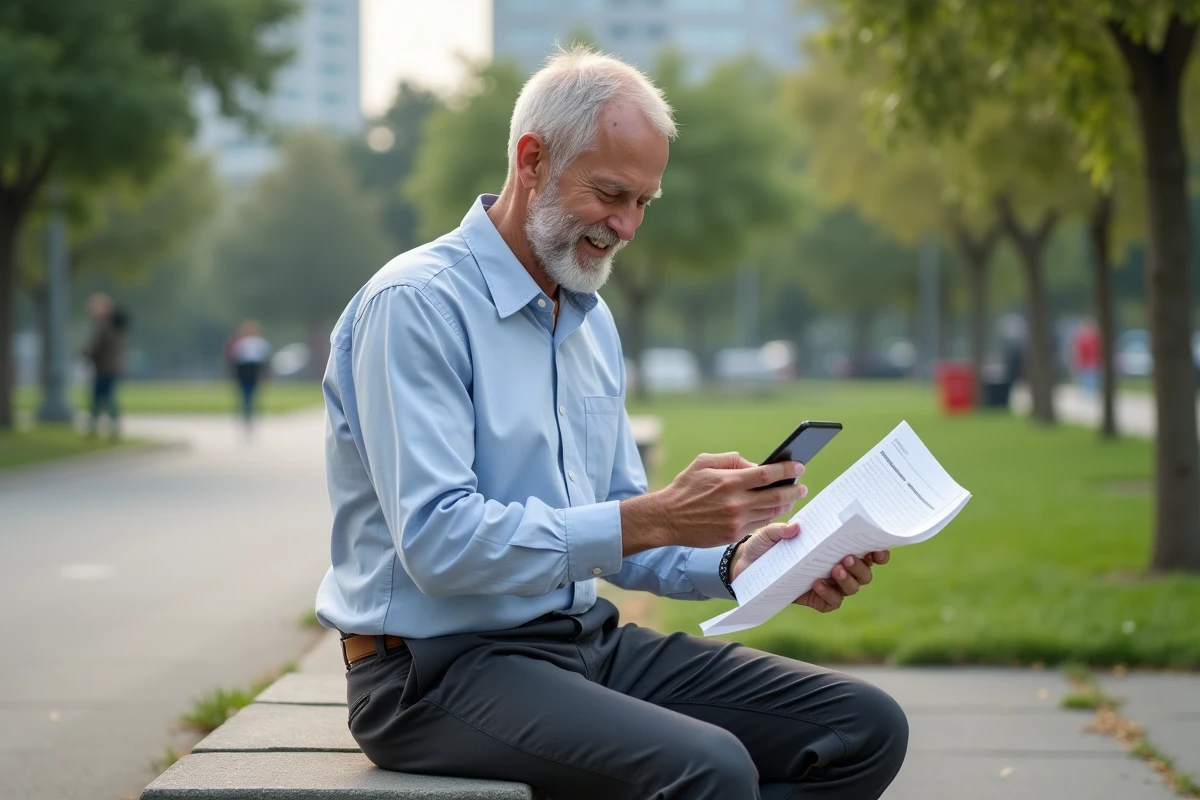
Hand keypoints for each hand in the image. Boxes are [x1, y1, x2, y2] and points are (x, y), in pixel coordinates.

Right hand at [652, 453, 807, 549]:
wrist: (667, 518)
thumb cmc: (685, 487)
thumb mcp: (703, 462)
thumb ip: (730, 459)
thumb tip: (754, 464)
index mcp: (730, 480)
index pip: (768, 473)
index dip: (787, 470)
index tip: (799, 467)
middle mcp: (736, 502)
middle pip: (776, 496)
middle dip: (794, 490)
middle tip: (802, 487)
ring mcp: (736, 520)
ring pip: (770, 512)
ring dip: (785, 505)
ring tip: (791, 498)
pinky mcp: (733, 534)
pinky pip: (758, 524)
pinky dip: (769, 517)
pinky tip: (773, 510)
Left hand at [729, 521, 889, 612]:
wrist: (746, 566)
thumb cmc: (765, 546)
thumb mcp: (769, 534)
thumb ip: (780, 530)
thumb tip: (796, 528)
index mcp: (835, 547)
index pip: (867, 551)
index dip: (878, 552)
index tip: (877, 549)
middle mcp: (837, 566)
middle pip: (865, 573)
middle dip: (861, 566)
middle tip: (846, 557)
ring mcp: (829, 584)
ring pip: (852, 588)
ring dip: (848, 580)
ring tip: (834, 569)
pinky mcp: (816, 599)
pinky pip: (832, 603)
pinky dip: (828, 595)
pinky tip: (817, 585)